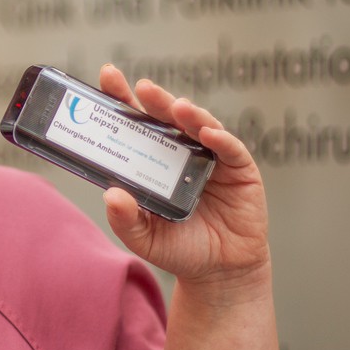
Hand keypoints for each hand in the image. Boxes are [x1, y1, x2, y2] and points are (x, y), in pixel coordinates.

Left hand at [97, 64, 270, 296]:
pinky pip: (231, 150)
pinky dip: (221, 139)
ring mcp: (213, 158)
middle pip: (167, 118)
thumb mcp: (145, 238)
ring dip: (188, 114)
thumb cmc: (180, 249)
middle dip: (155, 100)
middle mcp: (182, 152)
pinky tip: (208, 134)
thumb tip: (110, 195)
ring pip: (200, 126)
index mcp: (155, 160)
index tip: (108, 77)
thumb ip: (126, 219)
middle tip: (142, 87)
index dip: (124, 100)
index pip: (137, 124)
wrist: (219, 273)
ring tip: (176, 106)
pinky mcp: (241, 171)